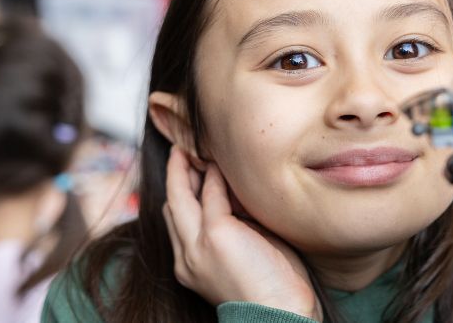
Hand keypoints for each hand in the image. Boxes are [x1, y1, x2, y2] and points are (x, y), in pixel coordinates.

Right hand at [162, 146, 321, 320]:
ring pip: (180, 196)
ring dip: (184, 168)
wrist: (280, 314)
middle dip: (175, 175)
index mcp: (191, 265)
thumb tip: (236, 195)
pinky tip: (221, 162)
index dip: (181, 194)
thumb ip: (236, 227)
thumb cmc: (275, 288)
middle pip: (172, 205)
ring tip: (190, 146)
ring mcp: (197, 246)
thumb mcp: (244, 255)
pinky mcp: (215, 234)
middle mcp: (186, 257)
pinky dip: (215, 176)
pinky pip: (211, 194)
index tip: (189, 171)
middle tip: (181, 150)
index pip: (178, 221)